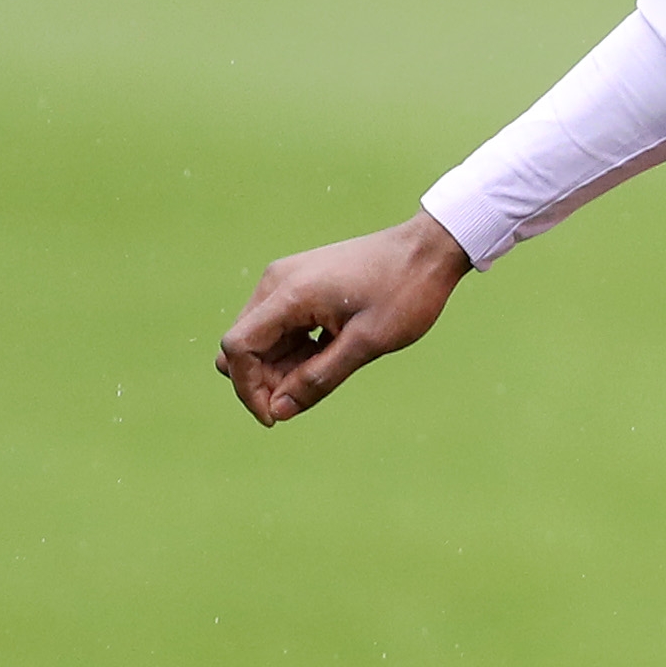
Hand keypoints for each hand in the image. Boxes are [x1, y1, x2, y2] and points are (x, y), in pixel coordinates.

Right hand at [216, 213, 470, 424]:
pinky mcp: (299, 285)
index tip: (276, 417)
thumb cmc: (404, 292)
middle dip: (264, 380)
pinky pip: (279, 327)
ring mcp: (286, 281)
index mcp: (289, 293)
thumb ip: (319, 378)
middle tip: (311, 392)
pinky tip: (330, 353)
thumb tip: (278, 410)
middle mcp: (276, 283)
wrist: (428, 249)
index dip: (248, 389)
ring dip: (282, 367)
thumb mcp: (367, 343)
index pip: (237, 348)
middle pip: (243, 346)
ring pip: (260, 339)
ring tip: (331, 367)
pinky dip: (294, 350)